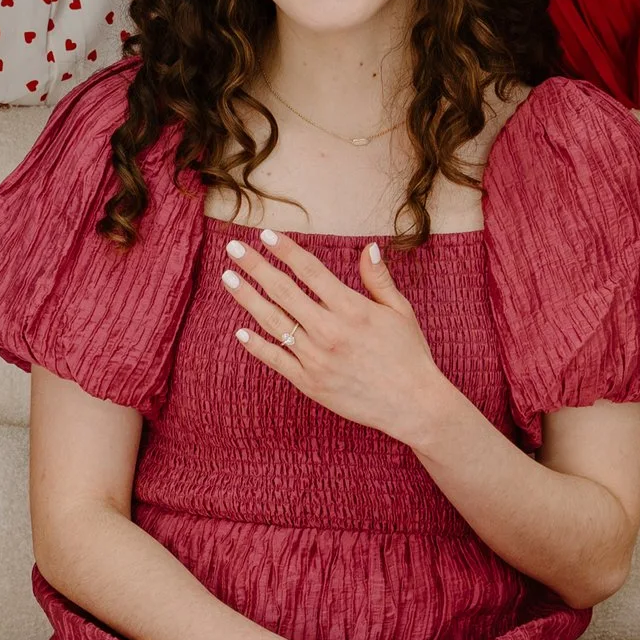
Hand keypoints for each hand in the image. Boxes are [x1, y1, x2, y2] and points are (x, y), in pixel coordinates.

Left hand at [221, 233, 455, 442]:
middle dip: (256, 266)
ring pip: (273, 322)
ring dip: (247, 298)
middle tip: (234, 247)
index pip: (310, 272)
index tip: (266, 234)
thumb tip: (368, 247)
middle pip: (284, 291)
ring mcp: (316, 358)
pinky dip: (256, 345)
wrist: (412, 404)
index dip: (286, 251)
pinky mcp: (309, 383)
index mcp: (352, 309)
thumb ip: (378, 279)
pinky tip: (239, 331)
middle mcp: (330, 331)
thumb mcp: (400, 311)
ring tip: (227, 278)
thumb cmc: (409, 355)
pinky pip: (276, 359)